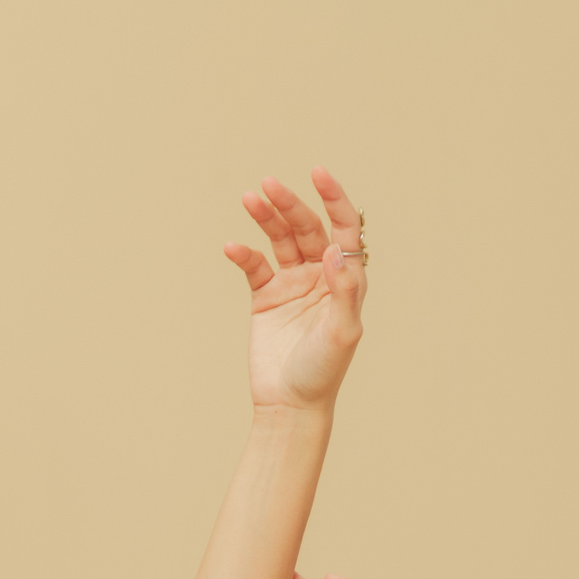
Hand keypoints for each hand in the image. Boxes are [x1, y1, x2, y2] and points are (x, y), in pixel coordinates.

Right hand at [224, 168, 366, 412]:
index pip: (343, 230)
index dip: (333, 199)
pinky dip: (244, 254)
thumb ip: (343, 290)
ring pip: (279, 240)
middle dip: (290, 204)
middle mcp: (320, 277)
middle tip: (268, 185)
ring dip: (265, 218)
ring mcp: (292, 285)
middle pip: (306, 228)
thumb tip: (333, 249)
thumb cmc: (323, 372)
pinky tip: (232, 247)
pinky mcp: (265, 298)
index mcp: (345, 281)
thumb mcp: (342, 332)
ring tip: (249, 198)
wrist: (290, 405)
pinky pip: (254, 267)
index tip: (318, 173)